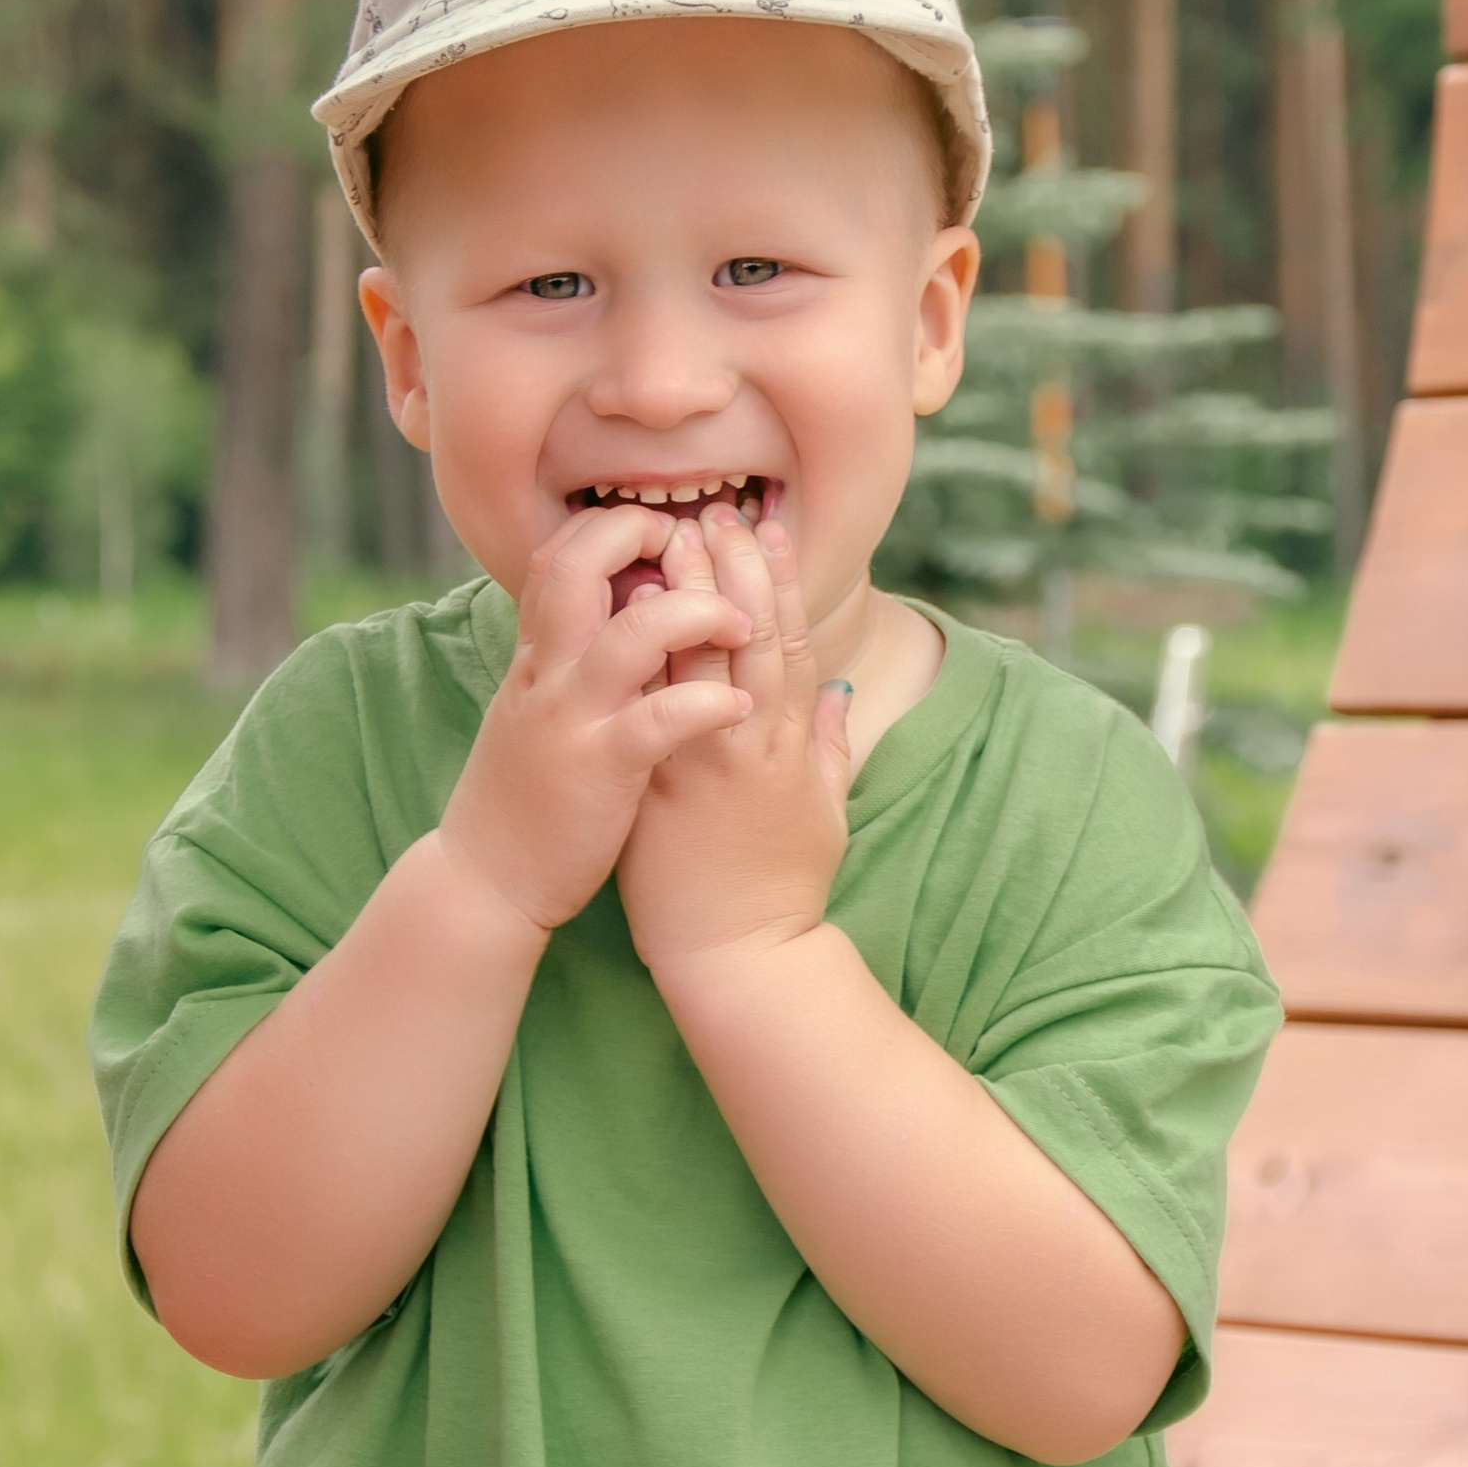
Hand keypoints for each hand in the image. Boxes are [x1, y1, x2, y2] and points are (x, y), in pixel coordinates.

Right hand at [439, 500, 752, 933]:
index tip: (659, 531)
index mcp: (536, 660)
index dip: (609, 527)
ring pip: (631, 632)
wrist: (486, 884)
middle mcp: (549, 675)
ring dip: (696, 611)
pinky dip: (704, 701)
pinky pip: (659, 719)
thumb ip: (565, 662)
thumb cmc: (524, 802)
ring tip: (741, 622)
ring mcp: (573, 719)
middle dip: (638, 535)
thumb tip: (614, 615)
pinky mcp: (602, 770)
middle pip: (578, 566)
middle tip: (697, 545)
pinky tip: (737, 704)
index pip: (558, 556)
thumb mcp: (535, 715)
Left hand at [618, 500, 851, 975]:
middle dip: (736, 565)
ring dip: (691, 590)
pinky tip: (630, 606)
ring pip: (704, 658)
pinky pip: (653, 703)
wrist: (738, 958)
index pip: (792, 642)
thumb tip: (838, 690)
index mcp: (794, 745)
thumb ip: (831, 745)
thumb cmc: (779, 891)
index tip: (768, 528)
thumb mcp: (824, 812)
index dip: (782, 582)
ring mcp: (707, 762)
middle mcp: (755, 744)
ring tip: (676, 533)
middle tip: (718, 508)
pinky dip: (646, 654)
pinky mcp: (661, 785)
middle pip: (751, 634)